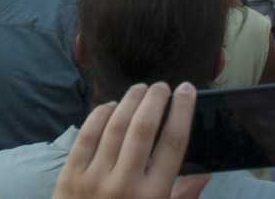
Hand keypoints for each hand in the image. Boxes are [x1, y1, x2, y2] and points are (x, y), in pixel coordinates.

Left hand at [54, 82, 206, 198]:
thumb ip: (181, 198)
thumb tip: (204, 175)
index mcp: (152, 197)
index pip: (173, 144)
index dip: (183, 111)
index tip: (188, 91)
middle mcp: (125, 185)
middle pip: (144, 128)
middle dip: (156, 100)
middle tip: (163, 86)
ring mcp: (94, 179)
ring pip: (116, 126)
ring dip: (130, 101)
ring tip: (141, 89)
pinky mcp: (69, 176)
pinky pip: (86, 136)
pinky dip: (100, 115)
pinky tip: (111, 105)